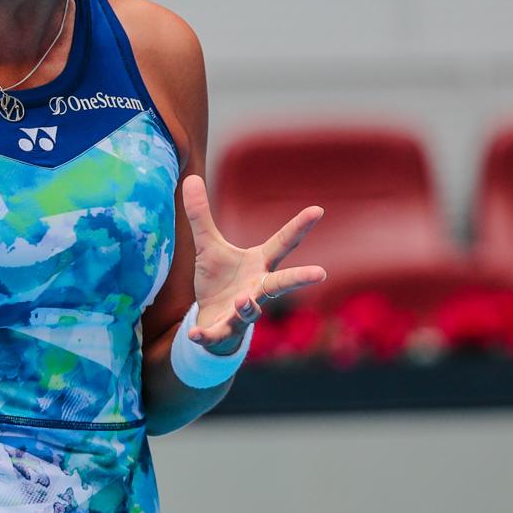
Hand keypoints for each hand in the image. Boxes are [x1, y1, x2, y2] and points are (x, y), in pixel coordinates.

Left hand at [180, 174, 327, 353]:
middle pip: (281, 283)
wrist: (213, 321)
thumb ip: (200, 215)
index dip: (299, 227)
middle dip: (300, 278)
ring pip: (253, 311)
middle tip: (320, 273)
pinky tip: (194, 334)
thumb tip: (192, 177)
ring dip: (250, 307)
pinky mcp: (224, 330)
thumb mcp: (208, 246)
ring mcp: (243, 312)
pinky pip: (216, 334)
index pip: (282, 243)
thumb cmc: (219, 281)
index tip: (318, 209)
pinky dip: (206, 335)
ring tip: (245, 300)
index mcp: (258, 265)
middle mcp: (257, 289)